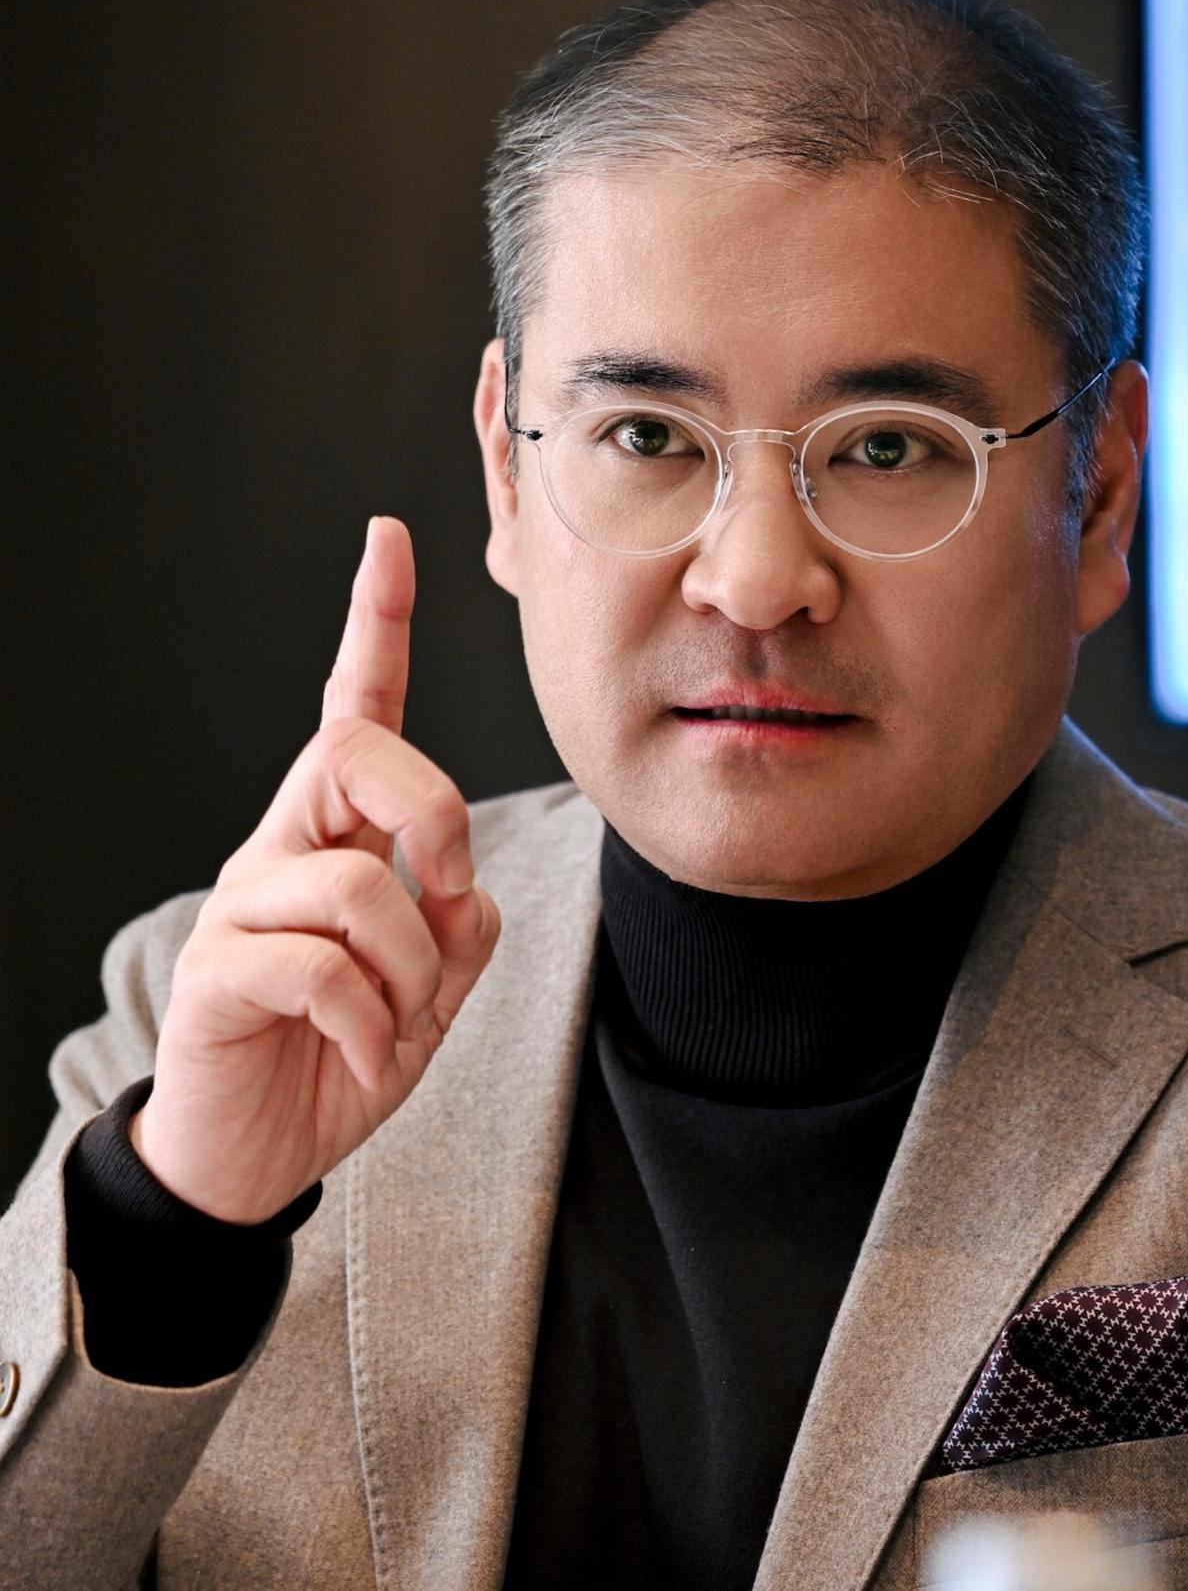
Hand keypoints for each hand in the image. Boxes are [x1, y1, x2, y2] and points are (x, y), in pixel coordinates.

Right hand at [128, 516, 500, 1224]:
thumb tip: (461, 891)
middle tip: (450, 889)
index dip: (373, 626)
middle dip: (433, 812)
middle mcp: (282, 850)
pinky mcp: (215, 972)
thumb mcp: (430, 994)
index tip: (387, 540)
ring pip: (354, 881)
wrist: (253, 1158)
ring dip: (413, 965)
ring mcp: (241, 907)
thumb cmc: (340, 1057)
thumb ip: (457, 930)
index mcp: (337, 839)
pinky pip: (322, 970)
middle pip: (353, 752)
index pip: (354, 712)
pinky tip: (367, 1059)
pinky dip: (374, 1026)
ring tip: (400, 1021)